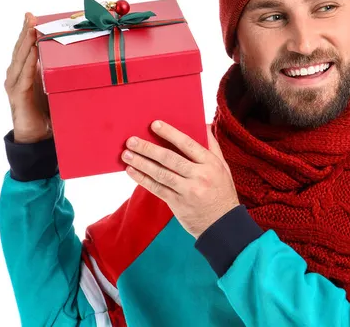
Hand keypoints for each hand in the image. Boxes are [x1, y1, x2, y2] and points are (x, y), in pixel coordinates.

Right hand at [4, 13, 51, 143]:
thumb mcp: (53, 87)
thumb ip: (56, 73)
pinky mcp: (19, 95)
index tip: (32, 16)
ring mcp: (15, 84)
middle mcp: (16, 75)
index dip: (28, 31)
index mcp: (24, 71)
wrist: (38, 135)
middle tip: (30, 16)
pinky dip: (29, 64)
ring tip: (30, 29)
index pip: (25, 47)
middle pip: (20, 49)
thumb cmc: (47, 110)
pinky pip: (24, 76)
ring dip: (25, 43)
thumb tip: (76, 59)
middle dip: (25, 31)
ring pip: (20, 59)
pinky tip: (32, 53)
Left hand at [121, 121, 239, 238]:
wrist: (223, 225)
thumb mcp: (223, 167)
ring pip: (161, 173)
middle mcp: (199, 176)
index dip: (170, 133)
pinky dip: (142, 179)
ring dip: (141, 163)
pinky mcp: (178, 204)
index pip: (188, 144)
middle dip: (148, 148)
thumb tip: (204, 124)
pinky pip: (157, 189)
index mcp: (211, 164)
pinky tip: (131, 171)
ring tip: (126, 155)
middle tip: (131, 140)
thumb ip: (212, 146)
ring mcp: (188, 191)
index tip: (154, 124)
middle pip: (170, 159)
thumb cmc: (222, 191)